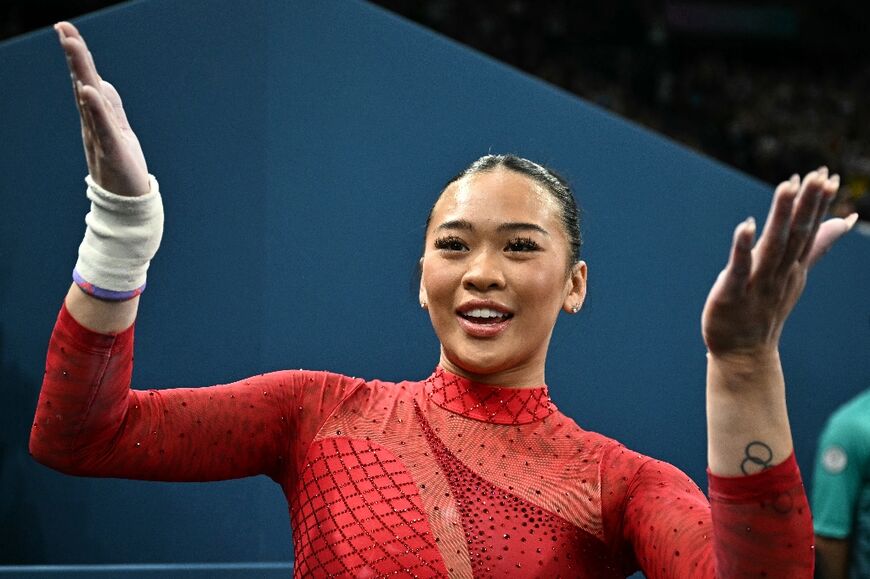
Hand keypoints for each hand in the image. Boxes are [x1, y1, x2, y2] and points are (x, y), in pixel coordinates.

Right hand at [56, 21, 148, 195]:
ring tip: (72, 46)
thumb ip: (109, 109)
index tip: (66, 30)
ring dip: (81, 72)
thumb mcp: (119, 132)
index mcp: (97, 118)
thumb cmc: (123, 168)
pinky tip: (89, 91)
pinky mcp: (113, 151)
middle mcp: (94, 124)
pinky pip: (103, 127)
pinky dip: (96, 109)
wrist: (127, 205)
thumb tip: (101, 84)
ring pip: (90, 99)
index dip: (78, 56)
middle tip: (63, 29)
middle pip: (83, 83)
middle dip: (75, 56)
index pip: (86, 80)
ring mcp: (101, 136)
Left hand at [702, 168, 856, 358]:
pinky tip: (745, 225)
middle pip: (795, 235)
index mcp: (791, 267)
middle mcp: (778, 273)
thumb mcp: (794, 275)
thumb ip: (817, 247)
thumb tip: (845, 222)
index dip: (816, 205)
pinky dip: (742, 249)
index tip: (827, 177)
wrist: (743, 354)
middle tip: (817, 176)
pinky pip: (739, 270)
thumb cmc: (766, 309)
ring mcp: (756, 284)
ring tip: (787, 187)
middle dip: (805, 205)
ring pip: (771, 247)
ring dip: (779, 218)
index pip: (807, 232)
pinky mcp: (731, 294)